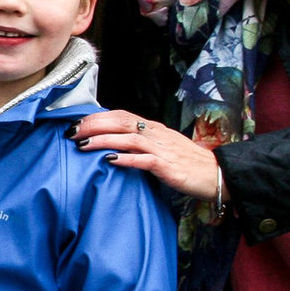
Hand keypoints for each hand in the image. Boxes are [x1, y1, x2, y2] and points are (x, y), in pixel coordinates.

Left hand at [71, 109, 225, 200]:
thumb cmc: (187, 163)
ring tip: (83, 145)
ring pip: (129, 139)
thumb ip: (140, 143)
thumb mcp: (161, 148)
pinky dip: (126, 159)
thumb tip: (113, 143)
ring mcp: (163, 150)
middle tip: (72, 132)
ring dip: (104, 140)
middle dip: (94, 125)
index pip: (122, 115)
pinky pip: (145, 161)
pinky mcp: (169, 167)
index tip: (77, 123)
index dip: (98, 117)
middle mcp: (157, 134)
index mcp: (154, 129)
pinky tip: (110, 160)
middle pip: (121, 123)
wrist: (217, 174)